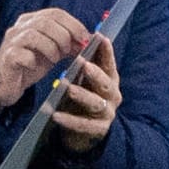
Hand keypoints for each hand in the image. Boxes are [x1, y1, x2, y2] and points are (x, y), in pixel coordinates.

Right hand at [0, 8, 88, 110]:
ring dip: (50, 48)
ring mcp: (11, 41)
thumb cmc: (31, 65)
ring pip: (33, 35)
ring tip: (54, 60)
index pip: (55, 13)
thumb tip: (88, 39)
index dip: (73, 25)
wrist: (7, 84)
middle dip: (64, 37)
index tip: (85, 39)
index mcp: (31, 21)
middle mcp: (19, 27)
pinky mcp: (7, 57)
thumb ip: (67, 44)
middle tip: (68, 52)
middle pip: (46, 21)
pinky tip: (35, 66)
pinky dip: (33, 60)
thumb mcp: (52, 51)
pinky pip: (21, 54)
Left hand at [52, 33, 120, 152]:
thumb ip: (86, 63)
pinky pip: (83, 125)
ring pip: (96, 103)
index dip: (106, 51)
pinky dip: (69, 120)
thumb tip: (80, 38)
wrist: (85, 131)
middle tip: (83, 64)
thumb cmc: (85, 97)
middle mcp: (112, 96)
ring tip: (68, 88)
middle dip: (95, 73)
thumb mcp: (86, 80)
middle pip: (106, 84)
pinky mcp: (98, 130)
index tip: (100, 37)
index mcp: (110, 80)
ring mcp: (107, 114)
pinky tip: (56, 115)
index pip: (109, 64)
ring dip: (82, 95)